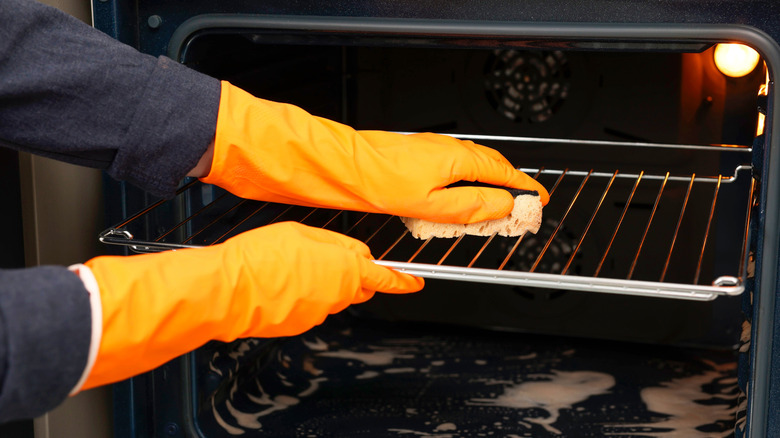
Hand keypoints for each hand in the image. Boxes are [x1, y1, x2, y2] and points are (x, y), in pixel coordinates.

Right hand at [80, 222, 421, 388]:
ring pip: (332, 297)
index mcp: (345, 269)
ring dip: (322, 284)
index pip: (385, 278)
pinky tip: (281, 284)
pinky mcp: (299, 325)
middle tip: (327, 261)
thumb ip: (337, 243)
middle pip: (358, 287)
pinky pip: (311, 308)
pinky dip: (303, 297)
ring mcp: (318, 313)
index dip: (403, 282)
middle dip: (353, 275)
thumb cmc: (261, 257)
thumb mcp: (304, 232)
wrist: (229, 289)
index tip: (415, 284)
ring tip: (291, 268)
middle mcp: (337, 295)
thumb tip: (355, 254)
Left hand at [201, 81, 547, 224]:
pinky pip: (457, 165)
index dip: (525, 188)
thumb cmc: (380, 183)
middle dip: (511, 185)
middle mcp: (450, 148)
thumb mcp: (433, 205)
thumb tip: (504, 205)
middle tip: (521, 206)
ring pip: (474, 165)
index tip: (540, 199)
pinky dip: (469, 180)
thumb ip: (472, 206)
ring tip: (495, 206)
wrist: (346, 167)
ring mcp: (435, 148)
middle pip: (493, 166)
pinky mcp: (421, 152)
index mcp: (458, 159)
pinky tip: (460, 195)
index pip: (505, 173)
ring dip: (490, 182)